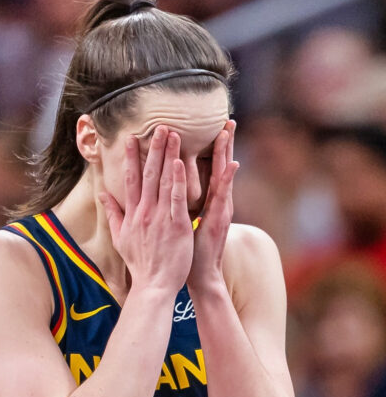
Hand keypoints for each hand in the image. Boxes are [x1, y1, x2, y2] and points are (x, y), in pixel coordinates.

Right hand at [99, 126, 193, 293]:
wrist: (154, 284)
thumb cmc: (140, 262)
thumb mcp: (120, 237)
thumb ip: (113, 213)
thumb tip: (102, 194)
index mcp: (133, 213)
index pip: (131, 180)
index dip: (131, 158)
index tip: (132, 138)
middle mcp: (144, 212)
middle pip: (148, 174)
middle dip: (153, 148)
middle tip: (160, 126)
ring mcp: (160, 218)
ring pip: (164, 181)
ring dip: (168, 155)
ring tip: (173, 134)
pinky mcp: (177, 225)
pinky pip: (177, 198)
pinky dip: (177, 180)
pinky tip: (179, 163)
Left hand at [188, 120, 238, 289]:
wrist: (199, 276)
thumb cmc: (185, 252)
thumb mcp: (176, 223)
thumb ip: (172, 206)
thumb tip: (163, 194)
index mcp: (203, 201)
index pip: (204, 170)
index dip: (206, 150)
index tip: (208, 129)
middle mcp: (214, 202)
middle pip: (218, 167)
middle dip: (222, 144)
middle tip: (226, 119)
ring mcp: (218, 210)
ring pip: (222, 176)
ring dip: (226, 153)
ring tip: (228, 131)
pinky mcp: (218, 220)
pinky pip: (222, 197)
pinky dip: (227, 180)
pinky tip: (232, 164)